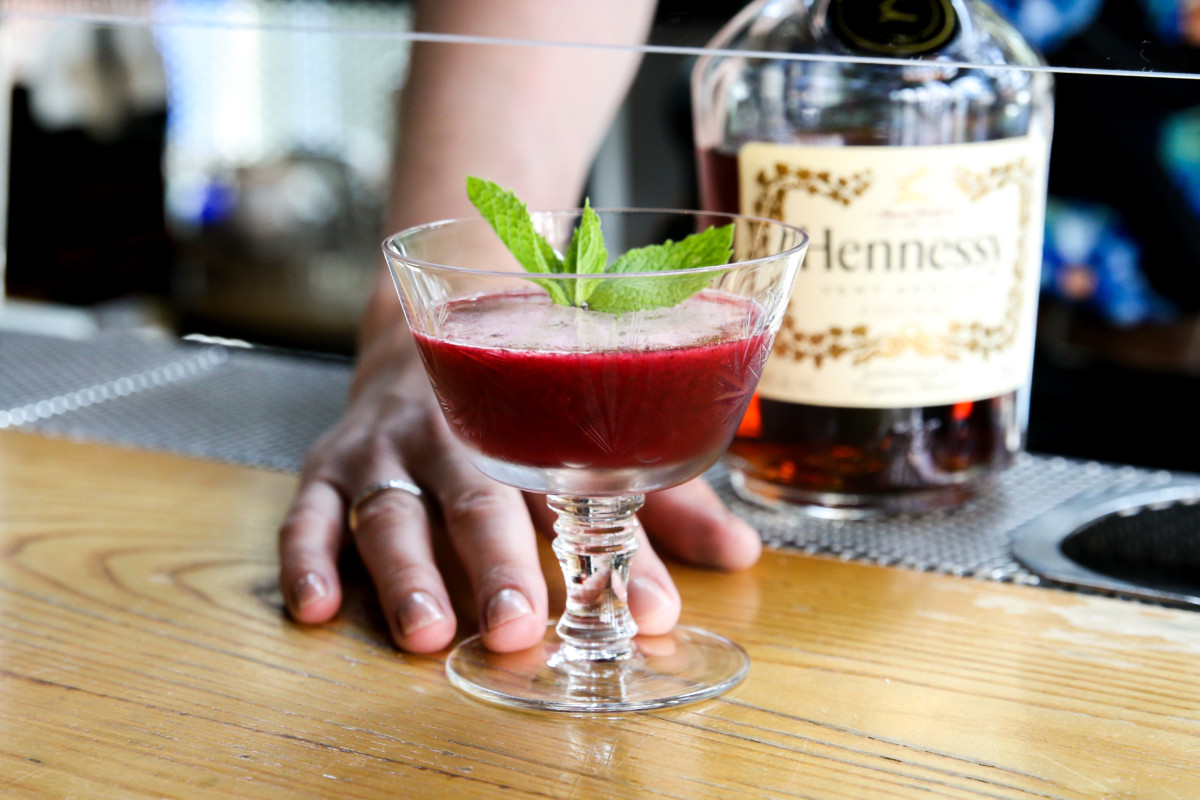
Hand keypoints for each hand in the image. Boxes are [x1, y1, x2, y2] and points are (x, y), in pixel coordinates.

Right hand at [277, 347, 762, 653]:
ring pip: (393, 509)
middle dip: (500, 563)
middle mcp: (457, 434)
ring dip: (407, 571)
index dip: (621, 554)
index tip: (653, 609)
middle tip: (520, 624)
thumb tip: (742, 555)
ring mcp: (389, 447)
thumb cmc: (525, 402)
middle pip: (479, 498)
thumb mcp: (595, 437)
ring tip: (427, 630)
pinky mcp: (330, 461)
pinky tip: (318, 608)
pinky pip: (307, 509)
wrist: (426, 328)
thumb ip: (662, 497)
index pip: (580, 493)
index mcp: (532, 427)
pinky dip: (306, 557)